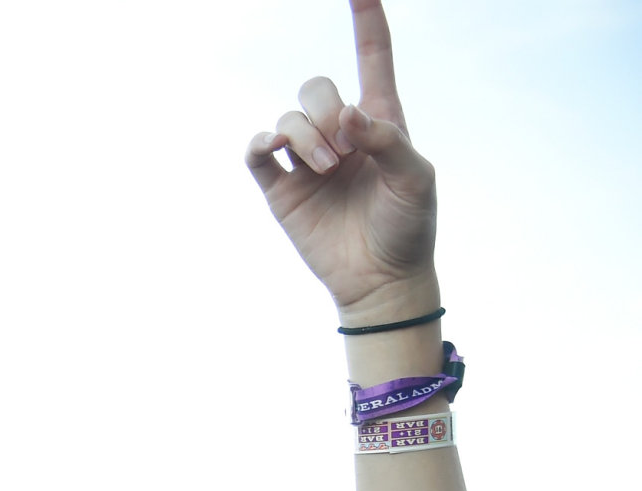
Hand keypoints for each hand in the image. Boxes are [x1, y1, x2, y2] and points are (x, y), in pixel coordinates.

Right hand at [246, 0, 436, 324]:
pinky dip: (262, 142)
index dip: (367, 21)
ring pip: (288, 117)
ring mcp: (306, 161)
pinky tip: (274, 149)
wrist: (379, 281)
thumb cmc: (408, 228)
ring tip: (327, 170)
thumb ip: (387, 139)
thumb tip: (346, 115)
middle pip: (316, 87)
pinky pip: (257, 149)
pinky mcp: (280, 189)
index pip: (372, 58)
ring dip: (306, 136)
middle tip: (344, 153)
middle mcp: (340, 134)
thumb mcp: (416, 178)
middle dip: (325, 112)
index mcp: (380, 121)